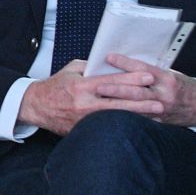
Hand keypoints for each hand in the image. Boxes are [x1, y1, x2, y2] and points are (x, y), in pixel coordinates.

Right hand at [18, 59, 165, 135]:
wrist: (36, 106)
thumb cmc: (55, 86)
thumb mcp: (71, 70)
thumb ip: (91, 67)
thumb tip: (111, 64)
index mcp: (81, 86)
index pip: (111, 82)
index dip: (131, 79)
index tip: (148, 77)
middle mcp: (84, 104)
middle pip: (118, 102)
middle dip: (141, 101)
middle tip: (159, 100)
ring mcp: (85, 120)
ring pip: (116, 117)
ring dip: (138, 116)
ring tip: (156, 115)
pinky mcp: (84, 130)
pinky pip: (108, 127)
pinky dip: (125, 125)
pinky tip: (139, 125)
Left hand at [105, 54, 195, 126]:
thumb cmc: (183, 86)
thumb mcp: (170, 74)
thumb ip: (150, 72)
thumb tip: (126, 66)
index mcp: (167, 79)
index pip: (142, 69)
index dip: (125, 63)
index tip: (109, 57)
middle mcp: (164, 94)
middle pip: (136, 91)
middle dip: (116, 89)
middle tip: (98, 86)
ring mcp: (161, 110)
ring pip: (136, 108)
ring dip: (117, 105)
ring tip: (100, 103)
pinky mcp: (159, 122)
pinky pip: (140, 119)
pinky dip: (126, 117)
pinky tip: (110, 116)